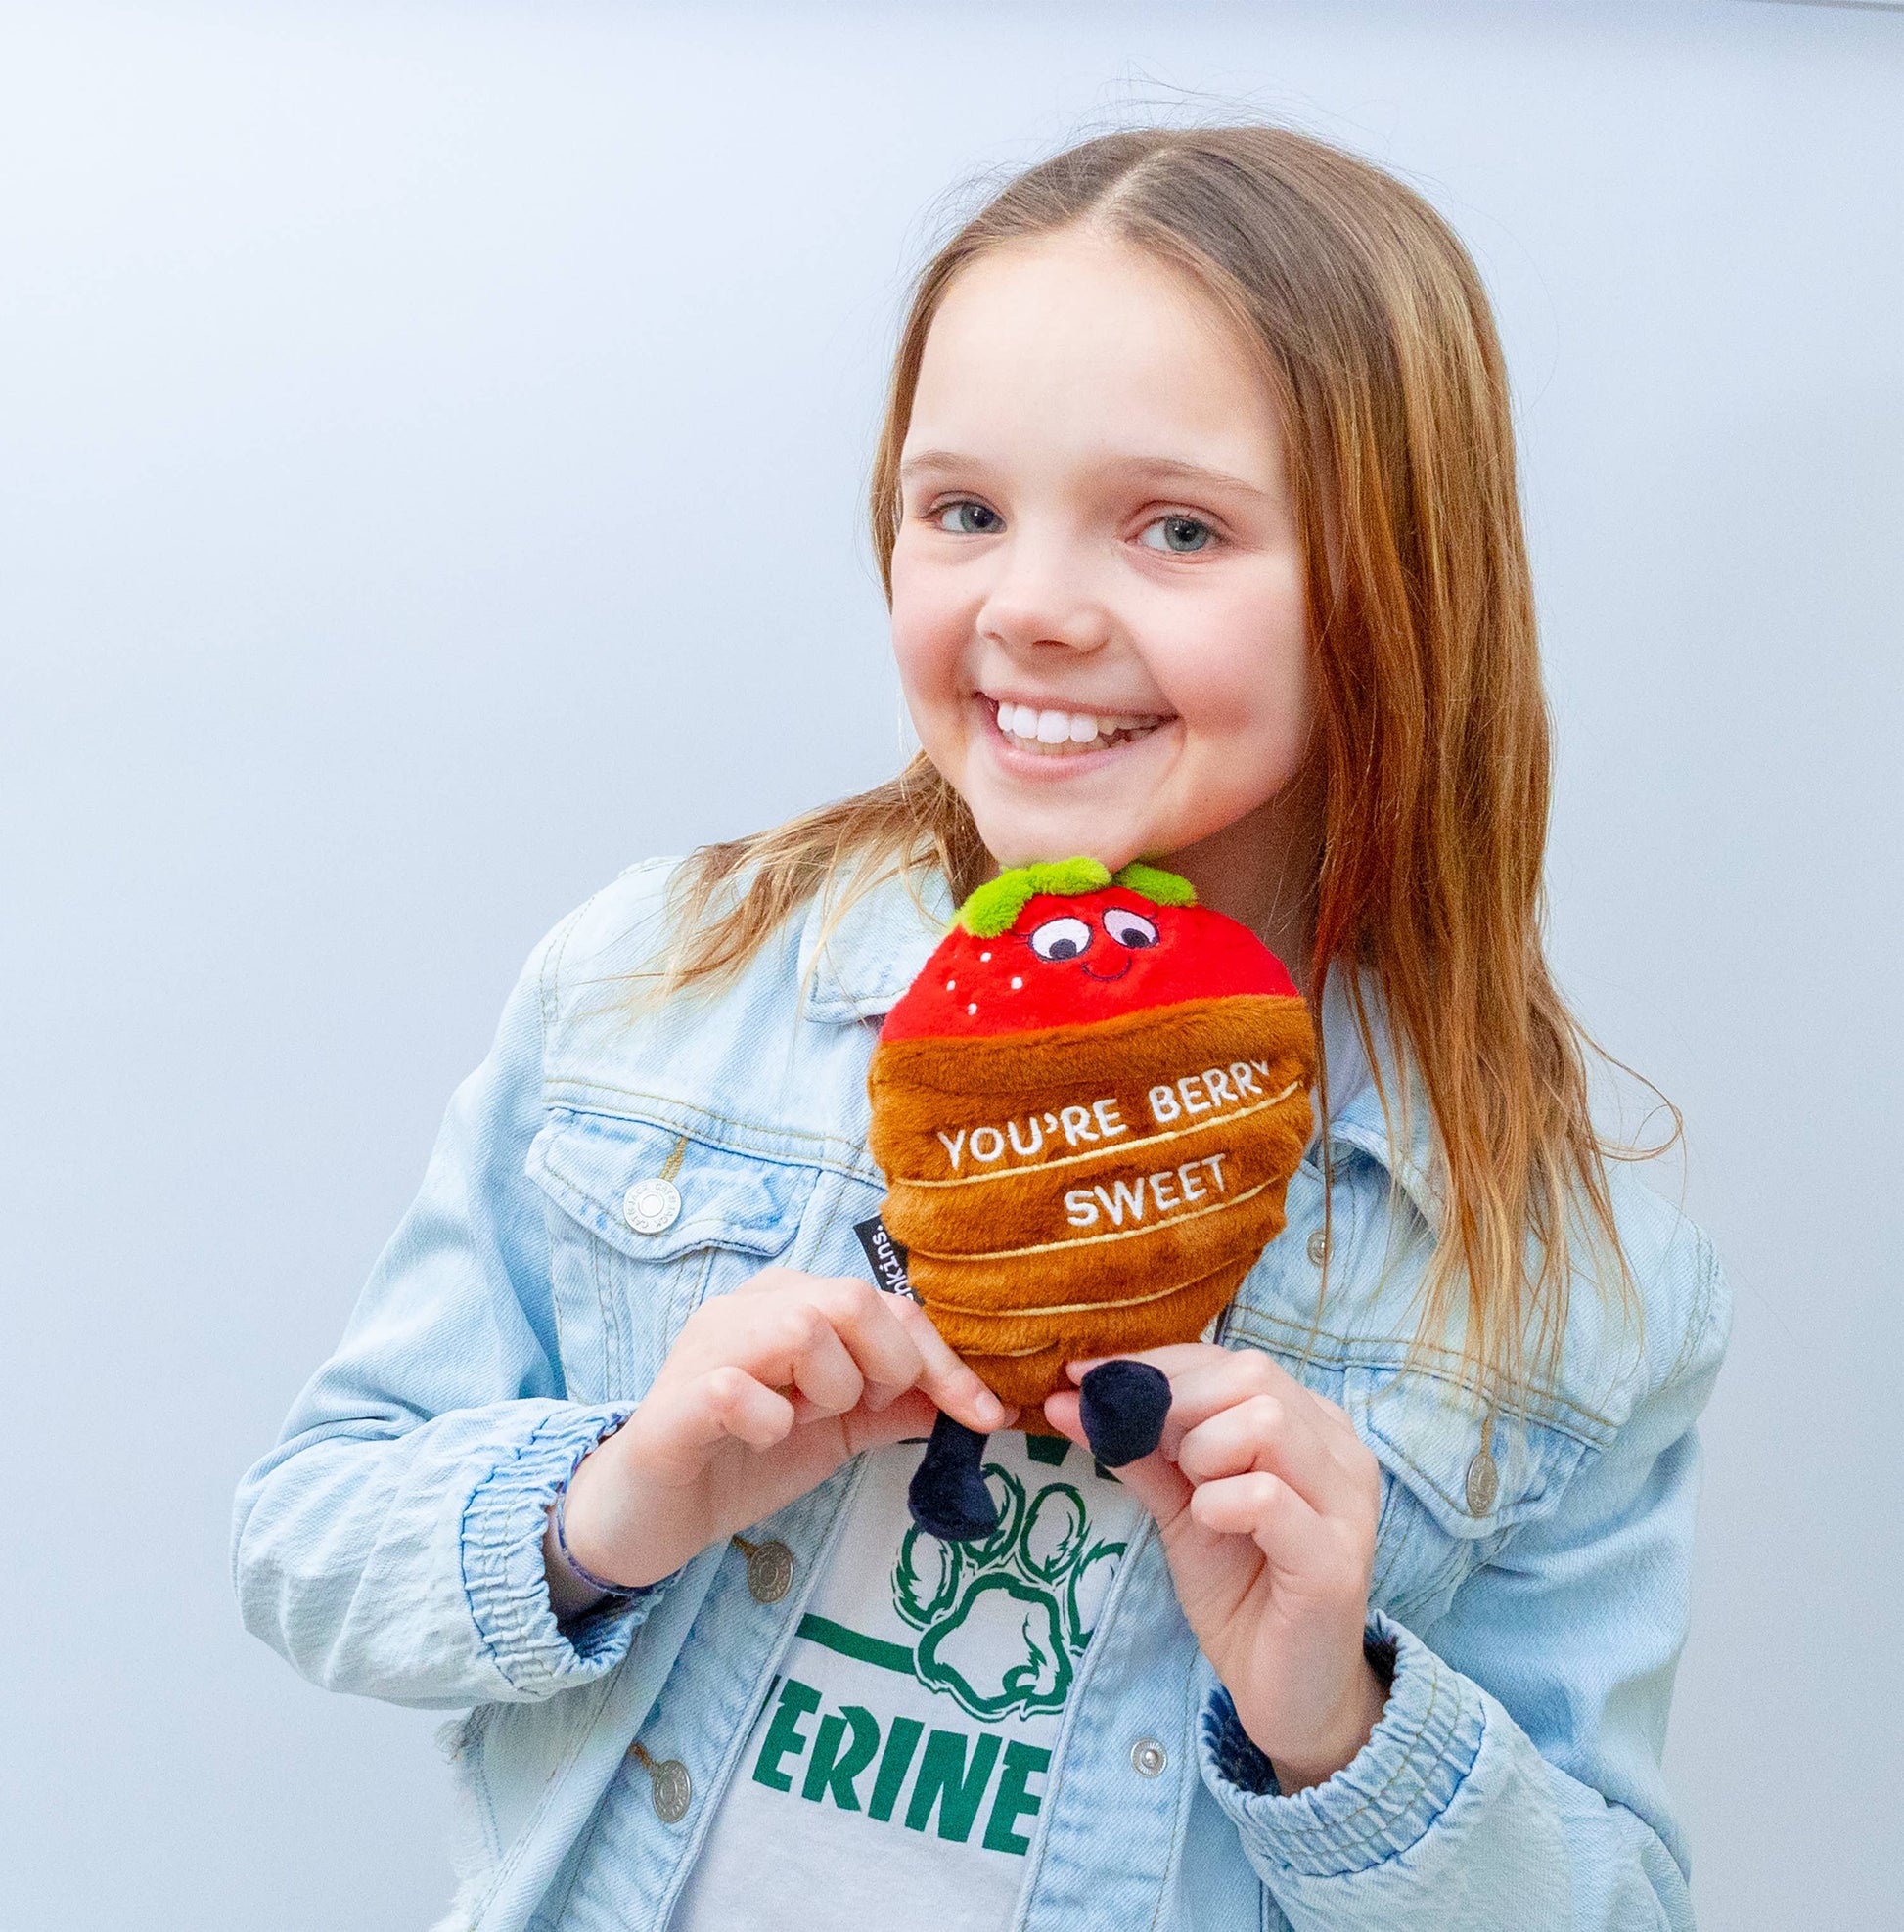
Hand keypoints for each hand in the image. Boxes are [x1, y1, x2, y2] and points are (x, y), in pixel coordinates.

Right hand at [548, 1268, 1009, 1613]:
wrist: (651, 1515)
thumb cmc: (743, 1460)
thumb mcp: (838, 1432)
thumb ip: (896, 1409)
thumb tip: (973, 1400)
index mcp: (791, 1304)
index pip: (887, 1303)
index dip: (945, 1360)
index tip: (988, 1416)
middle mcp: (749, 1308)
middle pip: (851, 1298)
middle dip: (888, 1364)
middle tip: (866, 1412)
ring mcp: (708, 1348)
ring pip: (802, 1328)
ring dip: (829, 1388)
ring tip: (803, 1421)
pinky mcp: (677, 1401)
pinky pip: (738, 1387)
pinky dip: (770, 1418)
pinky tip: (765, 1438)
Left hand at [1044, 1343, 1384, 1792]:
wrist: (1285, 1693)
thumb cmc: (1238, 1587)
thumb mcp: (1178, 1503)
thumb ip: (1134, 1446)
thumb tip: (1064, 1398)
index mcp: (1309, 1424)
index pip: (1228, 1358)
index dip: (1152, 1365)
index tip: (1085, 1382)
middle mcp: (1339, 1450)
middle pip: (1251, 1374)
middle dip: (1178, 1409)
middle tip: (1163, 1464)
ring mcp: (1346, 1504)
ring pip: (1264, 1423)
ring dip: (1203, 1454)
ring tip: (1198, 1500)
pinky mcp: (1336, 1562)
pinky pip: (1267, 1498)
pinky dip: (1221, 1503)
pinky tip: (1211, 1527)